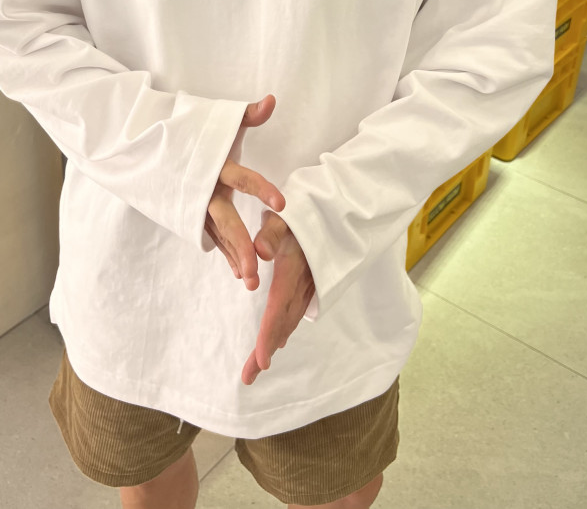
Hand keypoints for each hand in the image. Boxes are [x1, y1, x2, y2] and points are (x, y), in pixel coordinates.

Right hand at [205, 95, 285, 291]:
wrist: (144, 144)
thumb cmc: (191, 133)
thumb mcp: (218, 123)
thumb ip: (247, 115)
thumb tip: (272, 100)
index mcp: (213, 165)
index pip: (240, 177)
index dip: (260, 188)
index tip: (282, 203)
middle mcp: (203, 188)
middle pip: (224, 219)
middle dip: (240, 245)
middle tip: (256, 271)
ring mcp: (195, 205)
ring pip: (217, 235)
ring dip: (233, 257)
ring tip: (250, 282)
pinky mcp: (191, 214)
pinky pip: (211, 237)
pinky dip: (225, 254)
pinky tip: (238, 272)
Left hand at [241, 211, 314, 384]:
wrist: (338, 210)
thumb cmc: (304, 210)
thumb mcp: (285, 215)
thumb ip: (271, 232)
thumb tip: (261, 252)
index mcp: (293, 270)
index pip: (279, 308)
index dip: (269, 335)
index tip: (261, 361)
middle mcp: (303, 283)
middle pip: (283, 323)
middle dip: (266, 350)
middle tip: (248, 377)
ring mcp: (310, 285)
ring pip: (290, 320)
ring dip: (275, 341)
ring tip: (258, 365)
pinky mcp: (313, 283)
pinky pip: (297, 311)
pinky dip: (286, 327)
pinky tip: (279, 337)